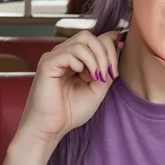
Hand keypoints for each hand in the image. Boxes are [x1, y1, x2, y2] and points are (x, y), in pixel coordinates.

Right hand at [18, 30, 120, 144]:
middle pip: (89, 36)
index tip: (115, 69)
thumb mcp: (97, 89)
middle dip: (105, 51)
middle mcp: (64, 55)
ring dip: (96, 58)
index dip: (110, 47)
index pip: (94, 39)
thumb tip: (116, 46)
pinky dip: (82, 62)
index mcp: (75, 60)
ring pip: (82, 41)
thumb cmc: (70, 112)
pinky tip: (81, 76)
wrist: (52, 128)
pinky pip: (69, 52)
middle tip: (110, 73)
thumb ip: (106, 69)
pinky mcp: (47, 63)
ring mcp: (55, 57)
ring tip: (96, 77)